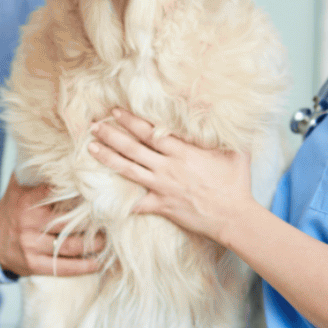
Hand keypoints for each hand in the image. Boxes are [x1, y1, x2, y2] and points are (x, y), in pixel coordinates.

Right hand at [0, 172, 104, 276]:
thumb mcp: (18, 187)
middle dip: (93, 222)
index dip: (81, 194)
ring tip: (109, 239)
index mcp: (27, 202)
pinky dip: (85, 266)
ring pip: (70, 246)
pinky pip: (64, 267)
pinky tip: (99, 263)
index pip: (57, 195)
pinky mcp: (34, 265)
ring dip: (94, 244)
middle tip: (112, 218)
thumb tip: (61, 149)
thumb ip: (36, 171)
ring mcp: (31, 246)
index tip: (101, 193)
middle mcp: (28, 224)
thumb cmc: (13, 210)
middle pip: (69, 223)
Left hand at [88, 108, 255, 245]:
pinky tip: (101, 196)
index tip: (115, 112)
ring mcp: (162, 187)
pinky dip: (119, 200)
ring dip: (107, 158)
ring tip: (91, 148)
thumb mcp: (234, 150)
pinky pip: (136, 204)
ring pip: (128, 170)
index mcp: (182, 152)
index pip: (149, 132)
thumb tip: (219, 110)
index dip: (130, 121)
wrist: (233, 216)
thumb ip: (222, 131)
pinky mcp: (161, 206)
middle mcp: (167, 167)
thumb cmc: (236, 182)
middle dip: (111, 135)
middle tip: (93, 125)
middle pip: (132, 148)